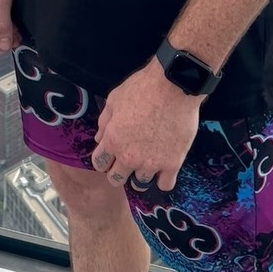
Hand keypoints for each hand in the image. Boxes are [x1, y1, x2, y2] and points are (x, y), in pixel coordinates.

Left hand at [91, 59, 201, 191]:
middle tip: (128, 159)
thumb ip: (104, 121)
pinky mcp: (172, 164)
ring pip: (140, 183)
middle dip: (118, 171)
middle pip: (116, 179)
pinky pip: (165, 185)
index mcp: (113, 140)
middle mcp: (129, 157)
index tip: (110, 154)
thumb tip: (99, 138)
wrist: (173, 86)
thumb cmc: (141, 88)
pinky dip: (163, 179)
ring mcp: (151, 163)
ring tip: (148, 159)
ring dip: (141, 173)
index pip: (99, 163)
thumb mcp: (114, 99)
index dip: (104, 159)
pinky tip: (164, 167)